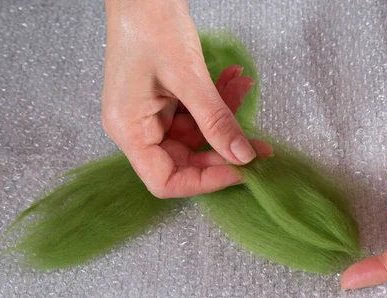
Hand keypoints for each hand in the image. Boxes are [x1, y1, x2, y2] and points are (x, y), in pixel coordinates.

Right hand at [102, 0, 271, 197]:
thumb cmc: (151, 25)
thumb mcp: (189, 77)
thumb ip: (216, 121)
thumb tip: (243, 157)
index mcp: (129, 130)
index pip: (166, 181)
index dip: (205, 182)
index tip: (241, 171)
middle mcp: (136, 129)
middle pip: (185, 161)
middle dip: (223, 149)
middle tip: (258, 143)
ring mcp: (150, 115)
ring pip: (197, 136)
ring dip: (224, 118)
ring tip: (243, 89)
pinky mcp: (164, 102)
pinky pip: (195, 115)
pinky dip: (217, 102)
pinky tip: (234, 81)